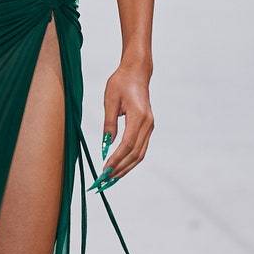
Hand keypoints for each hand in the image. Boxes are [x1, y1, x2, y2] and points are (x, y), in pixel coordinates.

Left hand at [88, 61, 153, 190]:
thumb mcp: (110, 100)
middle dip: (120, 169)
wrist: (137, 72)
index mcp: (139, 116)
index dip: (116, 160)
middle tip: (105, 181)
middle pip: (135, 154)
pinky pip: (140, 148)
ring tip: (111, 178)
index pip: (127, 145)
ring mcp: (150, 126)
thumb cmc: (121, 83)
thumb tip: (106, 145)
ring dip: (126, 168)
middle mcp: (148, 124)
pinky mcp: (148, 127)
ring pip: (140, 154)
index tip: (104, 170)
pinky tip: (119, 166)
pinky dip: (130, 160)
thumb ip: (109, 123)